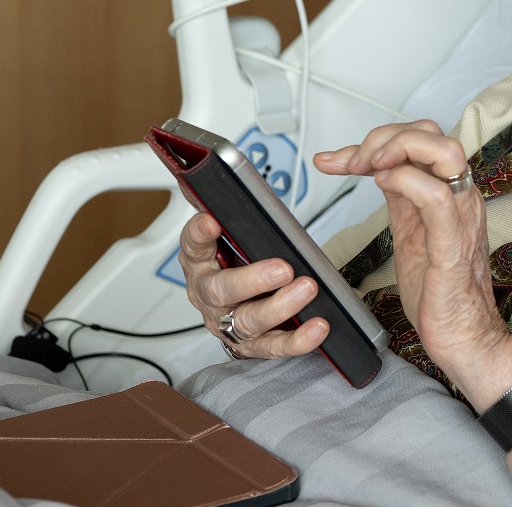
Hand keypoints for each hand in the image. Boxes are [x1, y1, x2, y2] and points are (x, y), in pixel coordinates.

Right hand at [178, 210, 329, 358]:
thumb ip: (227, 207)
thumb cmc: (238, 262)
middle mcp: (210, 295)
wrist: (244, 307)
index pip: (193, 245)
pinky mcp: (254, 345)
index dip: (199, 235)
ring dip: (280, 307)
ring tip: (306, 289)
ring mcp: (230, 323)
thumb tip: (210, 164)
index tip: (211, 220)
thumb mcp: (231, 233)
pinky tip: (318, 326)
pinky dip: (298, 340)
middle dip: (252, 279)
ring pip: (248, 321)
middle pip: (221, 290)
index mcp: (200, 262)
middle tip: (282, 268)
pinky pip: (275, 346)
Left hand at [315, 121, 511, 407]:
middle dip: (382, 137)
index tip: (337, 160)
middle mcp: (460, 198)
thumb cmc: (440, 293)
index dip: (375, 139)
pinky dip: (405, 179)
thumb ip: (400, 199)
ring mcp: (460, 218)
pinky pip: (437, 196)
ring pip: (443, 151)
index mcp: (450, 194)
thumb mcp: (411, 234)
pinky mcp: (452, 245)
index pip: (420, 139)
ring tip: (366, 166)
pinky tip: (381, 184)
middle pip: (432, 134)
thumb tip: (377, 170)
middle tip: (351, 163)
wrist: (463, 337)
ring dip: (396, 148)